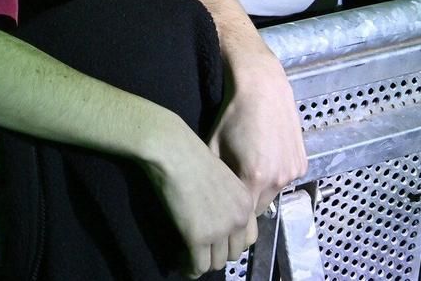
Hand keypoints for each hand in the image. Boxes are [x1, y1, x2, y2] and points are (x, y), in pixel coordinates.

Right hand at [142, 124, 257, 276]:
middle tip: (200, 250)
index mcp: (246, 202)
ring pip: (216, 263)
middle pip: (233, 253)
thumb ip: (225, 198)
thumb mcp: (221, 175)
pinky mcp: (197, 238)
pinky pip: (197, 266)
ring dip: (203, 262)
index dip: (231, 243)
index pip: (248, 239)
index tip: (217, 242)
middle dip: (217, 254)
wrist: (173, 151)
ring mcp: (219, 230)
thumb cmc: (190, 153)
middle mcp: (238, 219)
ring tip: (189, 257)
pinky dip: (190, 269)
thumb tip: (214, 212)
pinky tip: (182, 265)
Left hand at [208, 49, 306, 214]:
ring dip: (262, 189)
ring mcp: (293, 171)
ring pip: (274, 193)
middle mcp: (279, 179)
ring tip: (250, 167)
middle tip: (234, 187)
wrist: (263, 87)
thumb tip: (209, 199)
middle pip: (260, 207)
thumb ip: (215, 178)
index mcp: (255, 178)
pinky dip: (276, 176)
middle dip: (247, 203)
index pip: (244, 216)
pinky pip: (286, 180)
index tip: (223, 210)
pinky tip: (265, 156)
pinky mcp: (302, 162)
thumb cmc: (233, 114)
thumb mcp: (214, 145)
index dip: (233, 215)